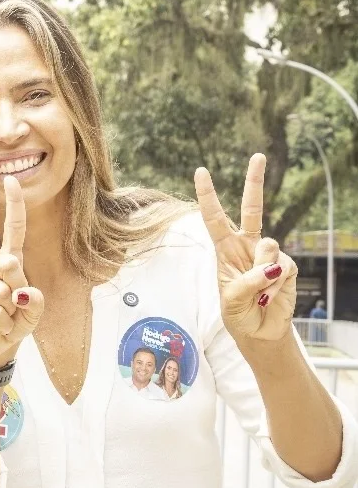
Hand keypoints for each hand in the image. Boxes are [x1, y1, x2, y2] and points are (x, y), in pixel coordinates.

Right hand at [0, 176, 43, 368]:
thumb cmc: (15, 322)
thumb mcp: (34, 313)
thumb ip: (36, 301)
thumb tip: (23, 292)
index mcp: (8, 261)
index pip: (13, 229)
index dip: (13, 205)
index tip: (11, 179)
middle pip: (10, 264)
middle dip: (19, 289)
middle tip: (16, 306)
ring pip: (1, 291)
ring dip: (12, 312)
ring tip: (6, 318)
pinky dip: (4, 323)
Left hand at [195, 154, 296, 340]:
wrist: (259, 332)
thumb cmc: (238, 314)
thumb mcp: (230, 300)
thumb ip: (246, 282)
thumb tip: (270, 265)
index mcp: (225, 249)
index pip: (214, 218)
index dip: (208, 196)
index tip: (201, 171)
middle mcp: (247, 246)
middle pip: (252, 208)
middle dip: (255, 181)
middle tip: (258, 155)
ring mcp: (268, 254)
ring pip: (268, 247)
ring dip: (262, 274)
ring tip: (257, 294)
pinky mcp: (287, 266)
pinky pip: (282, 267)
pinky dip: (276, 284)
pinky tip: (270, 295)